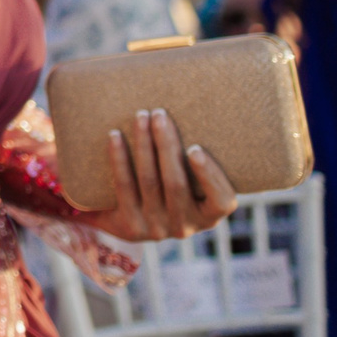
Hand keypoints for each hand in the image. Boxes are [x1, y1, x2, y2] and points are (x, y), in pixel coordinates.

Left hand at [82, 109, 238, 243]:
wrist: (127, 220)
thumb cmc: (168, 187)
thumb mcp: (190, 184)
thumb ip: (198, 161)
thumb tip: (211, 107)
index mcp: (208, 215)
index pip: (221, 201)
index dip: (210, 175)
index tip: (195, 148)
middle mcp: (185, 227)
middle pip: (176, 182)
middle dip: (167, 144)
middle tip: (159, 113)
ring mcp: (157, 229)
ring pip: (149, 180)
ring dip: (144, 144)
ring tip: (141, 117)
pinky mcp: (130, 227)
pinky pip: (124, 186)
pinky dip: (119, 158)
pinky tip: (115, 136)